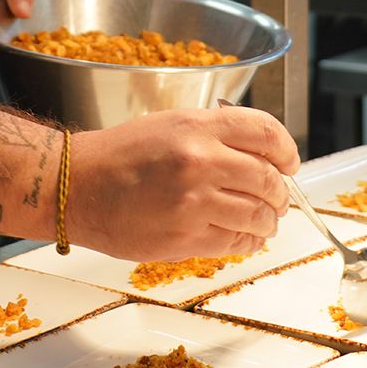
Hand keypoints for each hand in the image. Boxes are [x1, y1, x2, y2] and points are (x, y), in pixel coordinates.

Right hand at [62, 106, 299, 260]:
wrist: (77, 187)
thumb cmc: (119, 155)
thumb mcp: (170, 125)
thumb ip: (214, 136)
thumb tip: (260, 157)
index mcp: (198, 126)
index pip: (266, 133)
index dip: (287, 150)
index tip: (289, 162)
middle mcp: (200, 160)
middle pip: (268, 179)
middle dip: (280, 192)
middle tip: (278, 199)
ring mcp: (194, 201)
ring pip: (257, 215)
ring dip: (268, 221)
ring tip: (264, 221)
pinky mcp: (185, 237)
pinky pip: (234, 242)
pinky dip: (248, 242)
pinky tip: (245, 238)